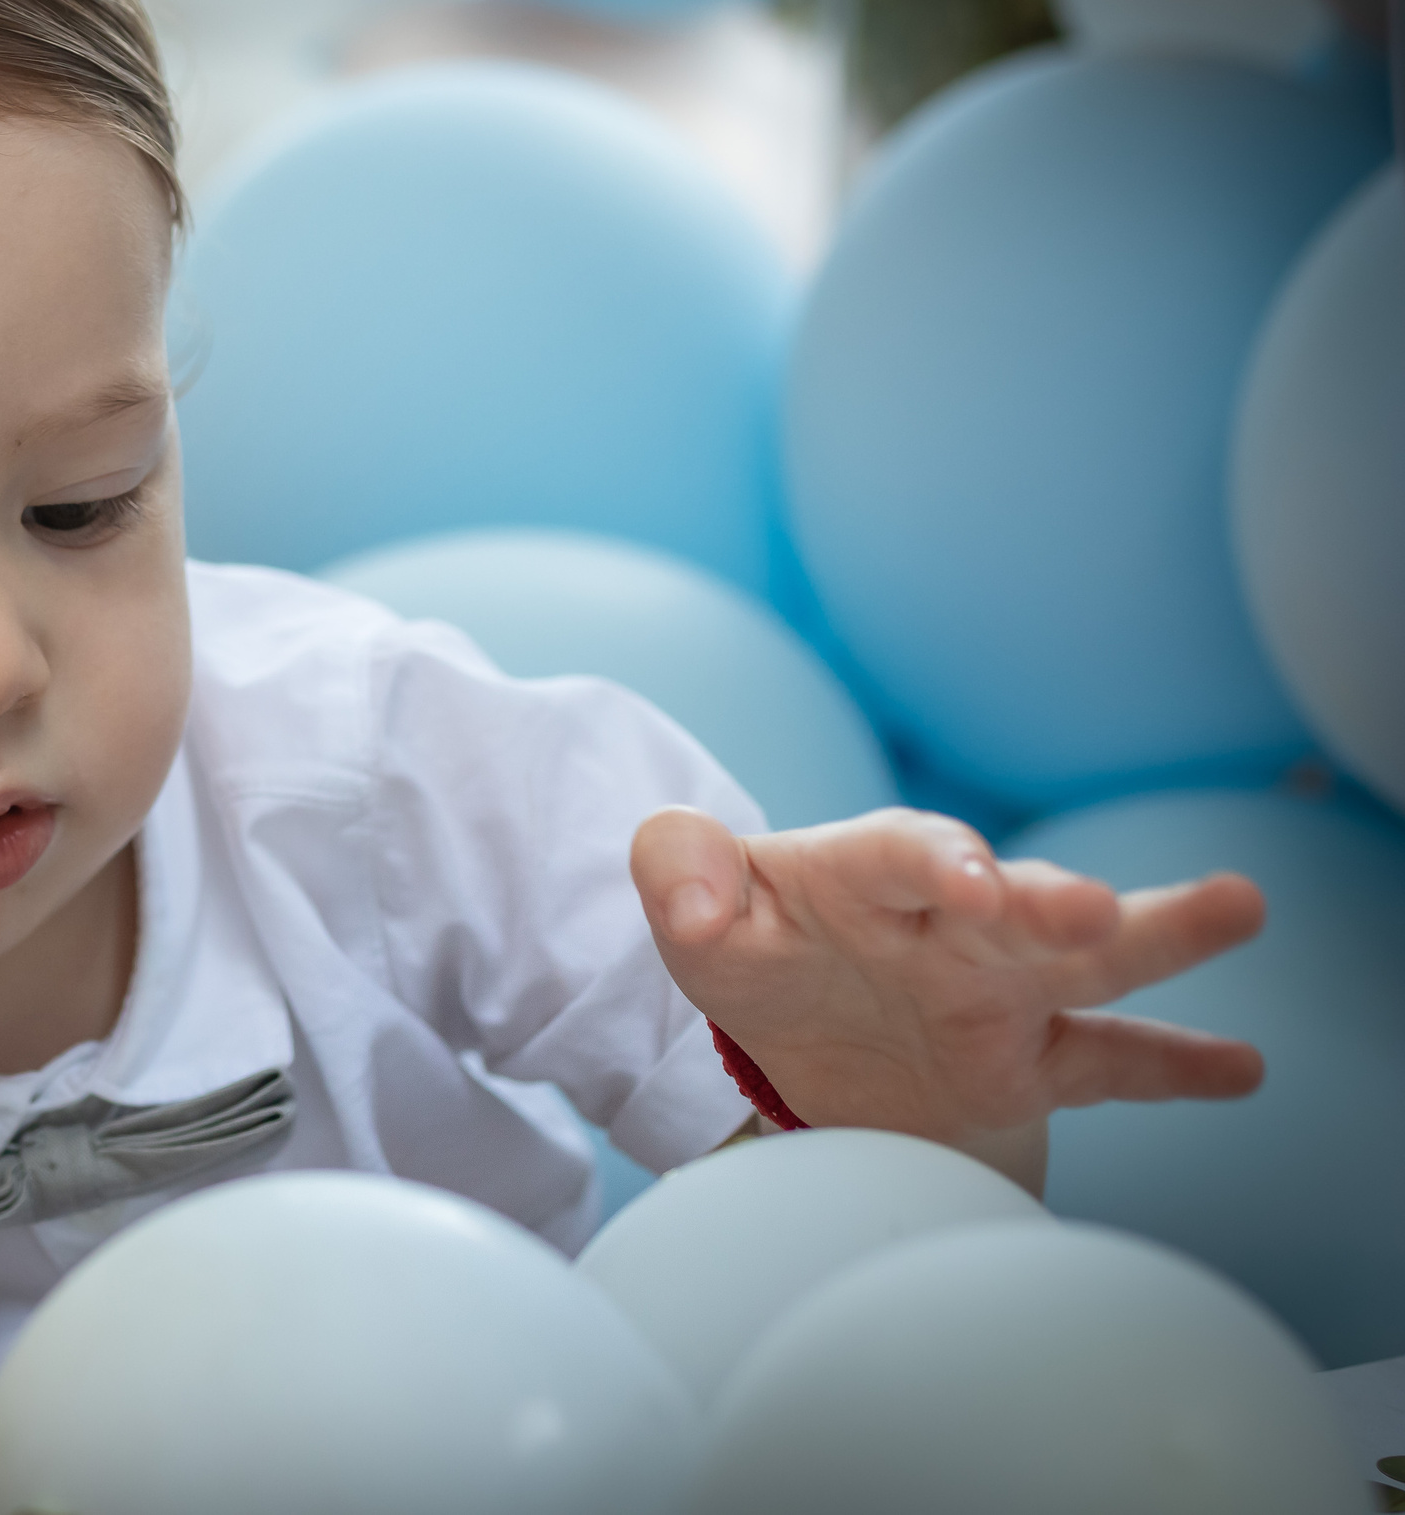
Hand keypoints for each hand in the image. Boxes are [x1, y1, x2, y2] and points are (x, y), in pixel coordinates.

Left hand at [631, 806, 1266, 1153]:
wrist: (789, 1023)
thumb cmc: (754, 944)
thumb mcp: (698, 912)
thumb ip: (680, 877)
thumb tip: (691, 898)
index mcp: (866, 872)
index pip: (900, 853)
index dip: (937, 862)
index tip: (971, 885)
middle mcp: (951, 920)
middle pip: (1010, 900)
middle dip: (1048, 902)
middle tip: (1098, 910)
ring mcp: (999, 987)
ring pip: (1086, 960)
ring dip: (1156, 933)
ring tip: (1236, 906)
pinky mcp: (1027, 1059)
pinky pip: (1108, 1061)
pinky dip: (1174, 1064)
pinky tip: (1240, 1066)